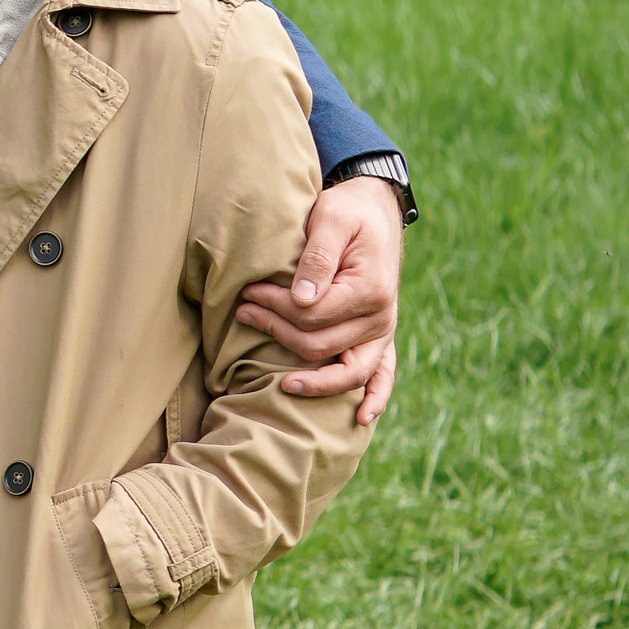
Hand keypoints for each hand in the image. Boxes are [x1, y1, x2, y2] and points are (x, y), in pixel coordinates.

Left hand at [235, 175, 403, 429]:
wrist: (375, 210)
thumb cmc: (348, 212)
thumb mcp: (332, 219)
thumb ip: (317, 258)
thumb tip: (300, 299)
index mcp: (370, 289)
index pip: (312, 315)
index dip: (275, 307)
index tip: (248, 292)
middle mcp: (381, 317)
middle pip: (321, 344)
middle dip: (277, 331)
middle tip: (244, 311)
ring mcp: (383, 331)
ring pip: (347, 370)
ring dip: (312, 379)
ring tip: (280, 383)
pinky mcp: (381, 336)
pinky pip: (384, 375)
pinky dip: (374, 397)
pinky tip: (359, 419)